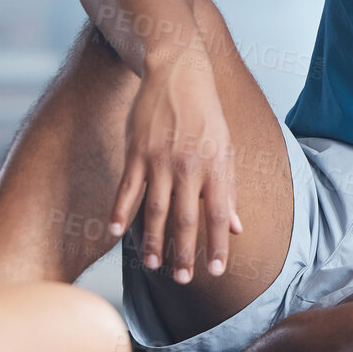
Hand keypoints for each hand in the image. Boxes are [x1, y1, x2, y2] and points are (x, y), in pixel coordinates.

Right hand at [108, 53, 241, 283]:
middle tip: (183, 279)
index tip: (217, 271)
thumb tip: (237, 227)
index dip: (218, 245)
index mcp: (215, 166)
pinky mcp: (136, 151)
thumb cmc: (206, 114)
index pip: (219, 214)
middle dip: (185, 252)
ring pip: (155, 209)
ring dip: (154, 240)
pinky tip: (116, 232)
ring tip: (154, 266)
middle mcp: (188, 166)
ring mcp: (159, 159)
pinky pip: (127, 187)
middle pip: (186, 218)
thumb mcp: (225, 148)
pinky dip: (120, 211)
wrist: (178, 72)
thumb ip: (229, 189)